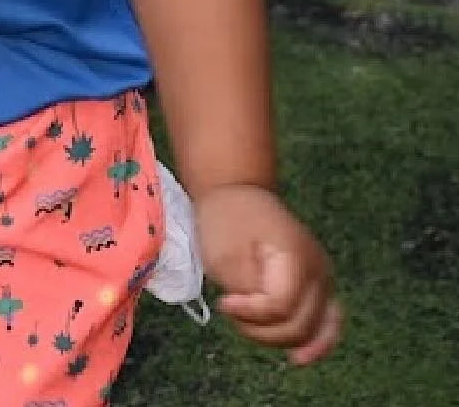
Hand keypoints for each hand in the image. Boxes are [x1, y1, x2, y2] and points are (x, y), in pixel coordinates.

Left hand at [197, 184, 340, 363]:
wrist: (238, 193)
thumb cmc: (227, 219)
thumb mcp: (224, 255)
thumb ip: (247, 292)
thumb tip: (264, 318)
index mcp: (295, 255)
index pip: (280, 307)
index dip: (250, 313)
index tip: (224, 302)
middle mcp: (319, 269)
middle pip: (299, 325)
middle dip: (261, 329)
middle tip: (232, 311)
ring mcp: (324, 278)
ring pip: (313, 331)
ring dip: (279, 337)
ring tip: (249, 322)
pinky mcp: (320, 285)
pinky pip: (327, 322)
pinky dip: (316, 342)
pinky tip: (301, 358)